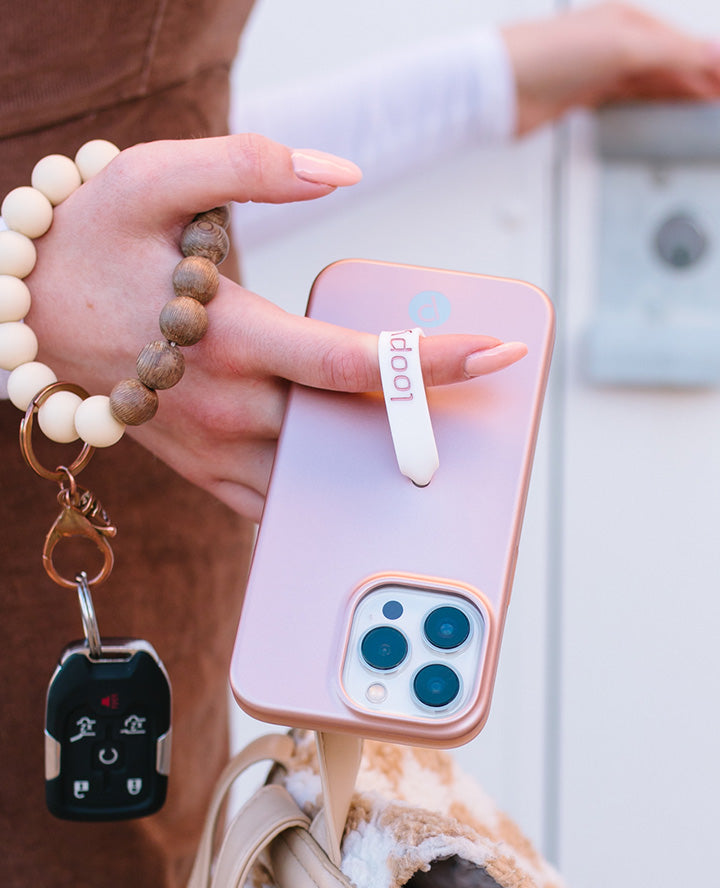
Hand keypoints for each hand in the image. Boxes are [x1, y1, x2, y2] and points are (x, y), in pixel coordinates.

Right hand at [26, 134, 526, 520]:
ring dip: (384, 474)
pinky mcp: (202, 469)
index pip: (349, 361)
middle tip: (498, 410)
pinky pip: (273, 506)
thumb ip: (249, 164)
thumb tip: (339, 172)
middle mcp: (225, 403)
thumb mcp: (156, 177)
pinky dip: (323, 507)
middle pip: (349, 428)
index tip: (498, 350)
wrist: (28, 314)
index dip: (429, 360)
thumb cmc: (93, 241)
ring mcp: (213, 447)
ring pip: (317, 479)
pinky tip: (369, 500)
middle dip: (430, 422)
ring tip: (450, 457)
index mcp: (228, 337)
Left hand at [502, 2, 719, 134]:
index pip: (684, 45)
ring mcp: (600, 72)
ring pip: (652, 85)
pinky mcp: (584, 98)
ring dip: (680, 96)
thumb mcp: (624, 47)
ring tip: (703, 110)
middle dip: (701, 81)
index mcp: (629, 21)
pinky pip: (629, 102)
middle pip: (671, 65)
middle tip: (717, 102)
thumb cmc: (547, 53)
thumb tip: (715, 53)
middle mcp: (616, 43)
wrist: (501, 86)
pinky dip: (652, 108)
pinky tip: (663, 116)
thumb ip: (674, 54)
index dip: (711, 64)